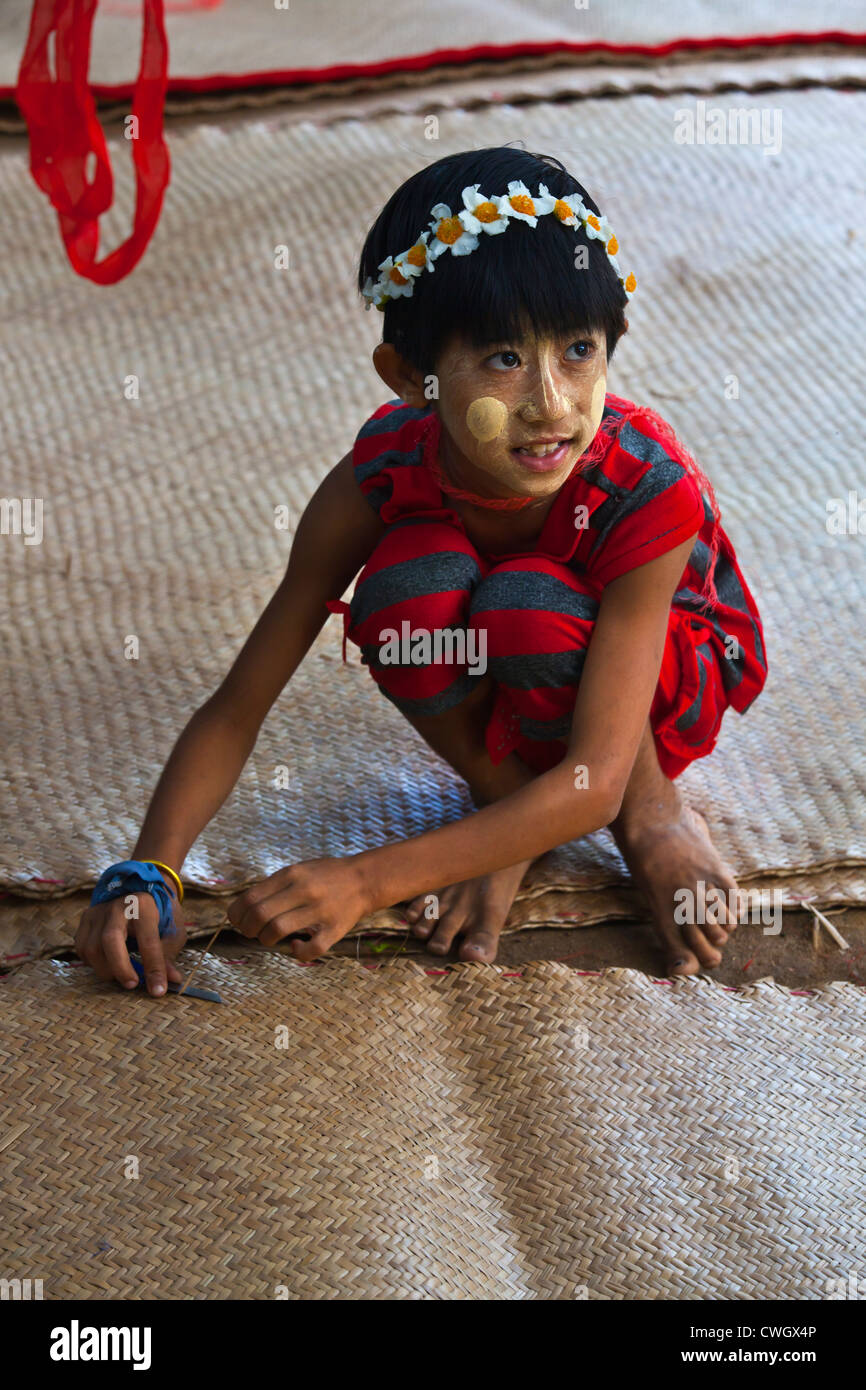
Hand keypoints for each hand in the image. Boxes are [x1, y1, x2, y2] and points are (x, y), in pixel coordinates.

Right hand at [74, 888, 186, 996]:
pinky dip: (94, 963)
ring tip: (123, 973)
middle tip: (132, 984)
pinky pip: (82, 949)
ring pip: (92, 948)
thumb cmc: (158, 913)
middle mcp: (116, 906)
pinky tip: (109, 963)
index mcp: (143, 905)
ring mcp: (97, 912)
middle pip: (110, 940)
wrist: (137, 889)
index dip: (153, 967)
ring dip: (107, 969)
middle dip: (120, 968)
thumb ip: (169, 954)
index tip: (158, 990)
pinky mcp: (85, 920)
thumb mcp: (172, 930)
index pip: (148, 940)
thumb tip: (172, 980)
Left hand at [226, 856, 370, 959]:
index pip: (251, 897)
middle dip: (247, 928)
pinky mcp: (334, 929)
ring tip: (268, 938)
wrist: (364, 879)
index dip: (237, 913)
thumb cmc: (326, 876)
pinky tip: (295, 946)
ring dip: (265, 939)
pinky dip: (297, 952)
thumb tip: (244, 906)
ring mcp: (320, 910)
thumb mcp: (298, 870)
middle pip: (260, 914)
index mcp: (292, 875)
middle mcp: (304, 890)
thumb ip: (275, 885)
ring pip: (278, 930)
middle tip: (250, 932)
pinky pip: (311, 948)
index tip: (237, 920)